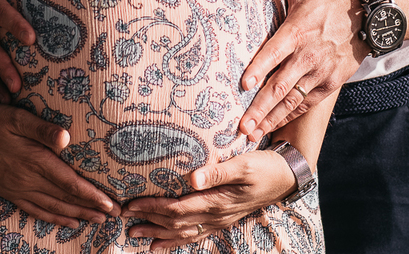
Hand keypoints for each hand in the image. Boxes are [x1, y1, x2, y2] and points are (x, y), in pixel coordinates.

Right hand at [0, 101, 121, 226]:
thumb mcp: (16, 117)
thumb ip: (42, 129)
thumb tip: (66, 138)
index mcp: (33, 161)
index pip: (69, 183)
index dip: (92, 195)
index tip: (110, 204)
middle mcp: (26, 179)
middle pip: (65, 199)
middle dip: (91, 209)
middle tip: (114, 216)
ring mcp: (16, 188)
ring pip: (52, 208)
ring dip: (77, 215)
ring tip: (97, 221)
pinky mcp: (7, 191)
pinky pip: (34, 210)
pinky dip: (53, 218)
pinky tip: (65, 221)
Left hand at [123, 150, 294, 249]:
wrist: (285, 178)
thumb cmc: (264, 166)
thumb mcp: (244, 164)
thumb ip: (218, 171)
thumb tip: (191, 178)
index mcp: (217, 202)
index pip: (177, 208)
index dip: (152, 207)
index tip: (130, 204)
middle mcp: (215, 216)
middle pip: (175, 222)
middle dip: (148, 221)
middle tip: (123, 218)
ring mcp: (219, 220)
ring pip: (182, 232)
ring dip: (157, 234)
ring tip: (135, 235)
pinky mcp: (222, 220)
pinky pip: (195, 235)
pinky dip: (176, 241)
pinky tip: (161, 245)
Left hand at [239, 0, 366, 139]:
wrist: (366, 21)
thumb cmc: (325, 3)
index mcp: (297, 31)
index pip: (275, 51)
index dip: (260, 67)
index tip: (244, 84)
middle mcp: (308, 55)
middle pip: (281, 84)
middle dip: (260, 106)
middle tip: (241, 125)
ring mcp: (320, 73)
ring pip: (292, 100)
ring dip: (271, 118)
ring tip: (251, 133)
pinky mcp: (329, 85)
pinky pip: (305, 105)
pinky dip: (289, 117)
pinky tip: (272, 128)